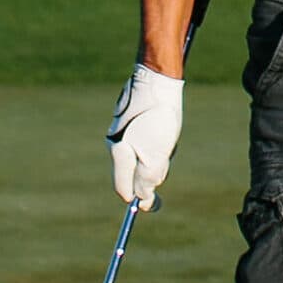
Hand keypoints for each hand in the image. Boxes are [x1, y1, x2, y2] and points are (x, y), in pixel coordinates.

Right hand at [106, 64, 183, 205]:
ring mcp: (122, 131)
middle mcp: (116, 143)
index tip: (158, 204)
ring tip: (166, 135)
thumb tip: (142, 202)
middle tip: (166, 154)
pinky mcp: (132, 121)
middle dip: (153, 171)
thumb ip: (147, 179)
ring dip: (158, 155)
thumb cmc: (159, 116)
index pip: (125, 189)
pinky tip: (164, 125)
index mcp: (118, 153)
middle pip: (136, 173)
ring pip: (143, 157)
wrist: (159, 79)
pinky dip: (158, 140)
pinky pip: (146, 141)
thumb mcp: (157, 154)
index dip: (141, 199)